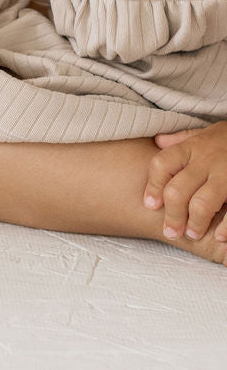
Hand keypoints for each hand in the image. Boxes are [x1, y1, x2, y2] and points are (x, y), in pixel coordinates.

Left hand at [143, 121, 226, 240]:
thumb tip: (158, 141)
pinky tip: (220, 236)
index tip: (150, 204)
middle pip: (178, 190)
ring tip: (192, 234)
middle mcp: (207, 160)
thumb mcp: (206, 132)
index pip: (162, 165)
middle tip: (171, 231)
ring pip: (201, 204)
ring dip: (195, 223)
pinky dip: (225, 226)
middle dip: (172, 215)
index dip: (153, 187)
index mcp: (193, 147)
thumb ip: (182, 139)